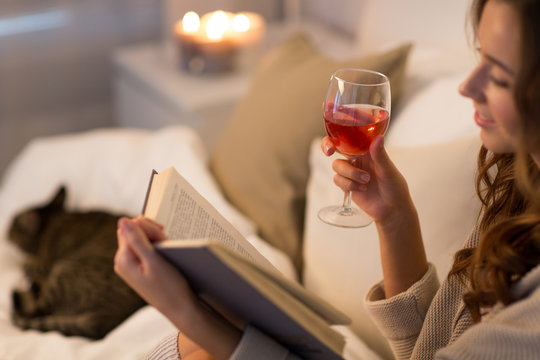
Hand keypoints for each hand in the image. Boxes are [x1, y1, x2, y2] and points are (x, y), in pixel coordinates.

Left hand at [114, 216, 199, 325]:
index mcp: (123, 258)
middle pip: (134, 231)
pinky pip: (145, 248)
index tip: (162, 236)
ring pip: (141, 238)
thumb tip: (123, 220)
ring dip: (156, 239)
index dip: (147, 227)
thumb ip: (137, 240)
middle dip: (152, 232)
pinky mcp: (139, 268)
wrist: (180, 309)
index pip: (130, 227)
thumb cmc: (170, 287)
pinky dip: (157, 247)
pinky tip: (166, 257)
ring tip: (167, 251)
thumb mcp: (154, 260)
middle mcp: (123, 261)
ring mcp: (131, 265)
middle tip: (166, 242)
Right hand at [322, 136, 427, 296]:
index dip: (338, 134)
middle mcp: (360, 160)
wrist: (395, 216)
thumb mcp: (391, 175)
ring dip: (348, 174)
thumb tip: (376, 140)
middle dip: (335, 153)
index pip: (351, 137)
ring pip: (337, 167)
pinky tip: (358, 190)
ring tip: (365, 183)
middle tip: (330, 151)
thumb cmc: (398, 192)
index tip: (332, 138)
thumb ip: (380, 157)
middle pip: (338, 149)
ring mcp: (353, 174)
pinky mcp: (348, 187)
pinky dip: (346, 184)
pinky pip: (337, 180)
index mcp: (371, 152)